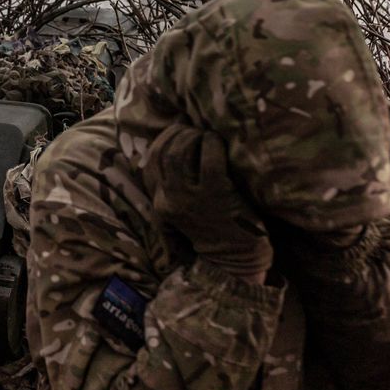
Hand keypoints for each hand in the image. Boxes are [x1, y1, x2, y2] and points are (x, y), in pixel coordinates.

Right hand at [143, 124, 272, 283]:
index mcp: (162, 202)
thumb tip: (182, 141)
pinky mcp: (215, 195)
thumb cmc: (219, 230)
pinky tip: (219, 142)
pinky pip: (209, 160)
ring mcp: (191, 198)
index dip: (166, 136)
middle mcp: (170, 199)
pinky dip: (212, 144)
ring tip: (207, 134)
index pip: (152, 159)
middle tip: (197, 130)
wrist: (237, 261)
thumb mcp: (188, 210)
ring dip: (194, 136)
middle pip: (163, 152)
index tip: (183, 128)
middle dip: (180, 133)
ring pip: (179, 153)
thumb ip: (180, 184)